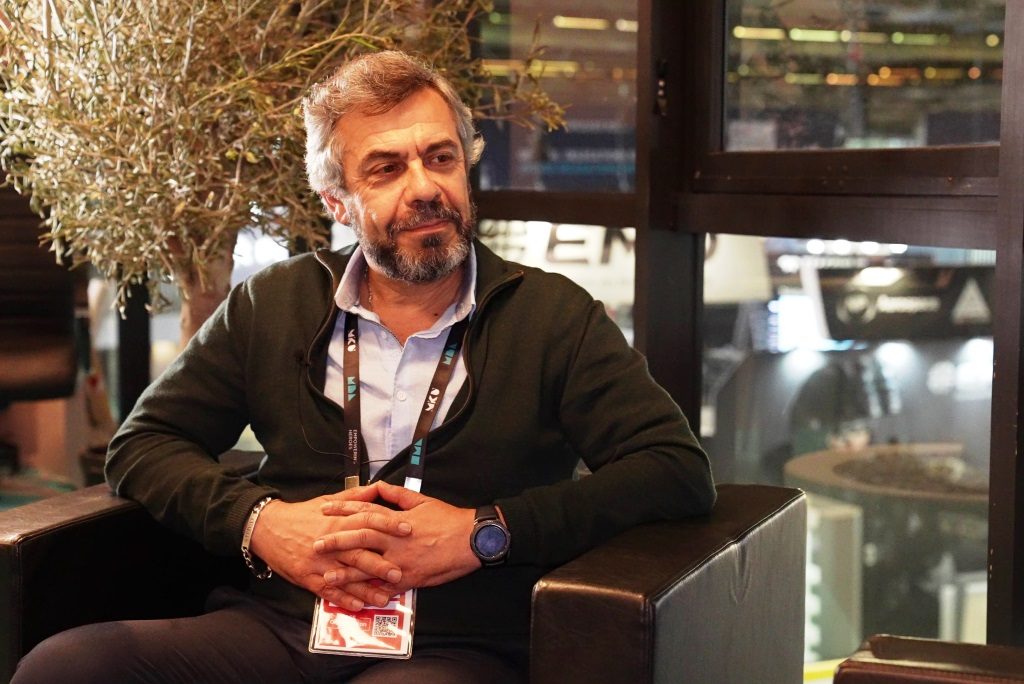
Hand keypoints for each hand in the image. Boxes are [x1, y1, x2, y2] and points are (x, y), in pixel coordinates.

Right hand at [248, 483, 411, 610]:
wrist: (268, 528)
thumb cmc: (301, 515)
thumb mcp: (328, 501)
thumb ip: (354, 497)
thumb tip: (378, 488)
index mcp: (337, 522)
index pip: (367, 521)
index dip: (388, 525)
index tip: (407, 530)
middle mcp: (329, 543)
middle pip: (358, 554)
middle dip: (380, 565)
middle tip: (400, 572)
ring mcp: (318, 563)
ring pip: (345, 578)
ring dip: (366, 589)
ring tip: (385, 597)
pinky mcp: (308, 578)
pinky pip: (328, 592)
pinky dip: (343, 600)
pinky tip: (358, 606)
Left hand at [317, 481, 479, 593]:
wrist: (471, 540)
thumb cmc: (449, 519)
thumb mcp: (423, 501)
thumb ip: (398, 495)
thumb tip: (379, 485)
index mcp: (397, 519)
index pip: (364, 511)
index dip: (343, 510)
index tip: (324, 510)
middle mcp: (396, 540)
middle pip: (360, 538)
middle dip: (336, 541)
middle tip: (315, 544)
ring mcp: (401, 561)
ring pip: (368, 567)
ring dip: (345, 573)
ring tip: (326, 577)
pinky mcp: (410, 578)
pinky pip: (386, 588)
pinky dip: (371, 593)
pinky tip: (356, 598)